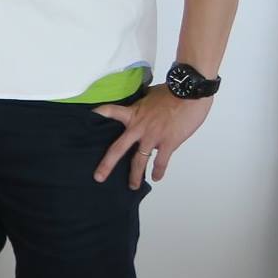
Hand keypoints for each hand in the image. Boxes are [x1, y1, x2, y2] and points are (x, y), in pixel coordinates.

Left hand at [94, 86, 211, 189]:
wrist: (189, 92)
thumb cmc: (171, 92)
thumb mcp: (150, 95)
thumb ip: (143, 104)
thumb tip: (143, 105)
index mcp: (132, 113)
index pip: (109, 112)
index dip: (98, 115)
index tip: (88, 119)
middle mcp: (138, 127)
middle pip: (118, 148)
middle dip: (107, 165)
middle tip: (99, 177)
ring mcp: (152, 136)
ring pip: (139, 160)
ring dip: (135, 175)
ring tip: (132, 186)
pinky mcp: (168, 142)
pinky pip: (161, 161)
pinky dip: (158, 171)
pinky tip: (156, 177)